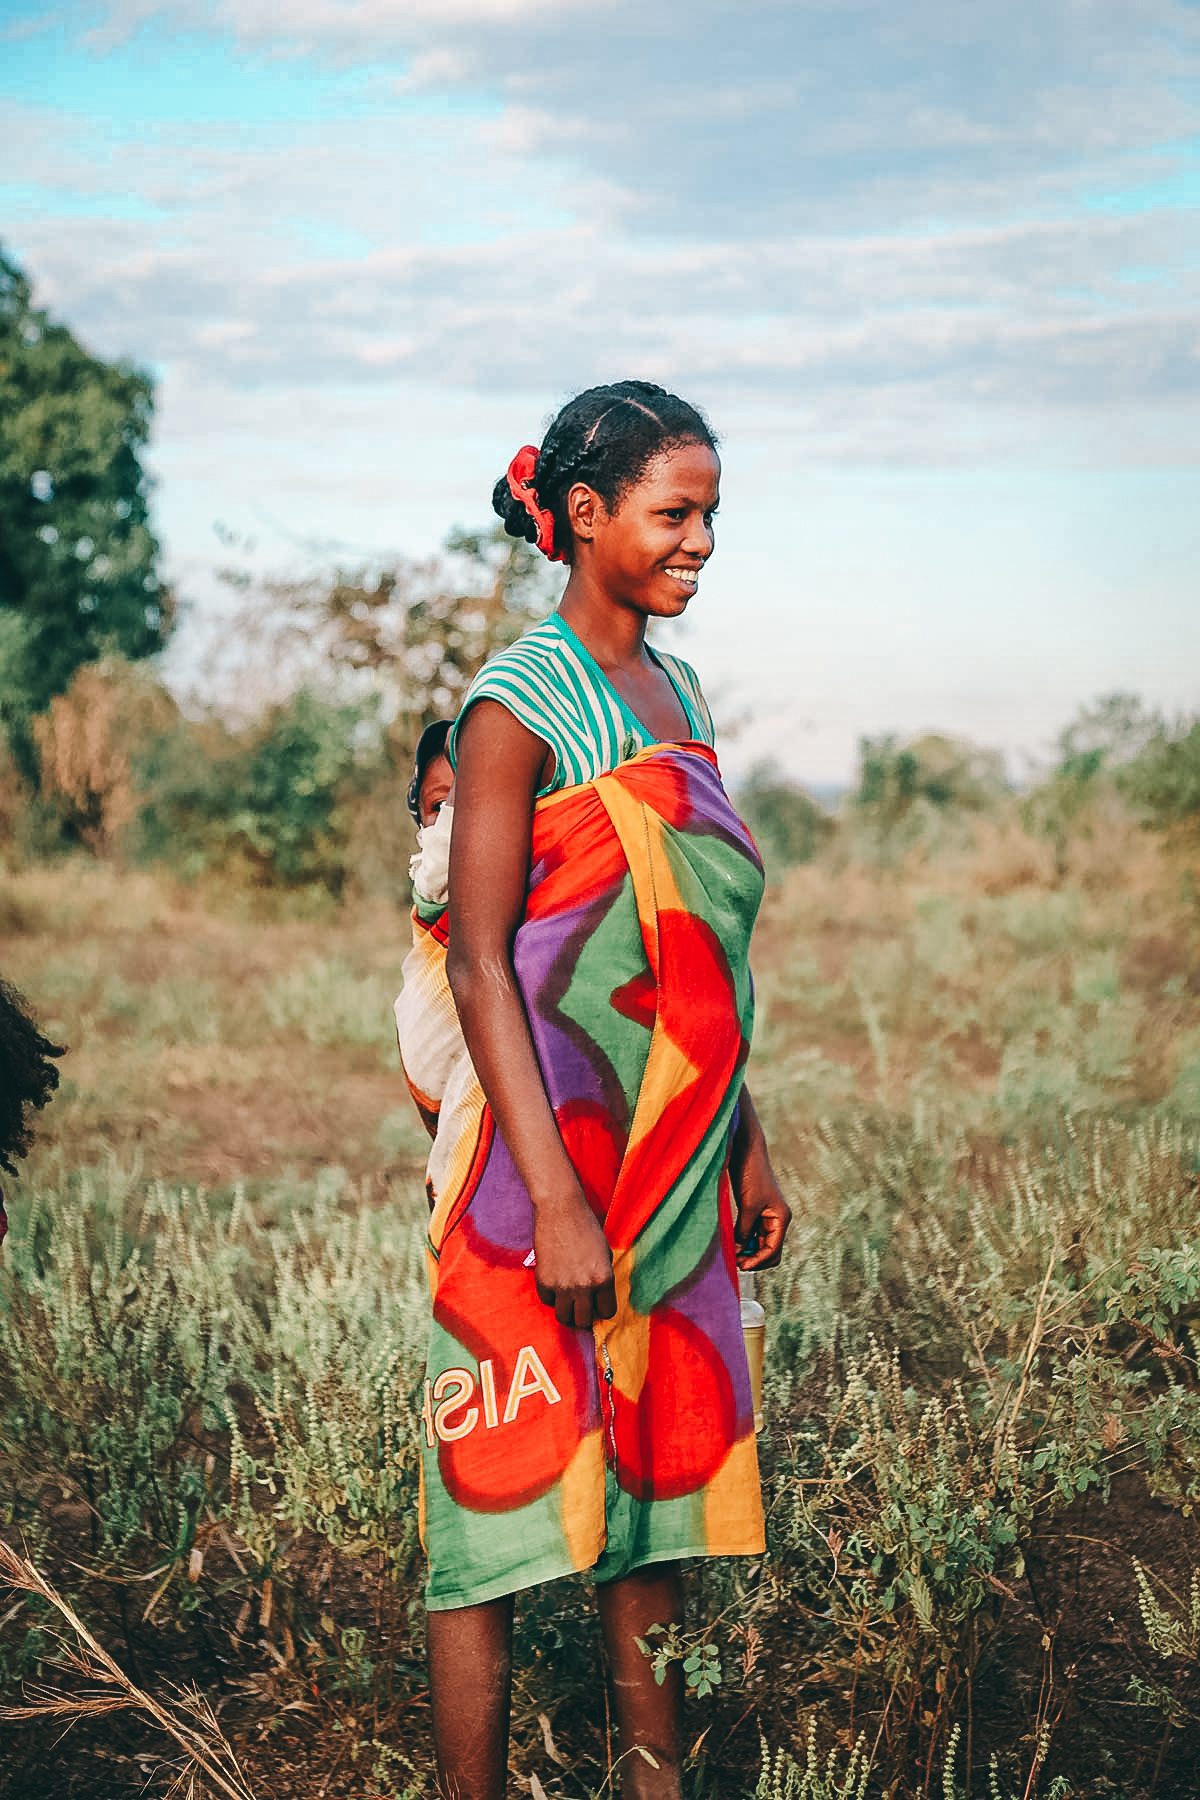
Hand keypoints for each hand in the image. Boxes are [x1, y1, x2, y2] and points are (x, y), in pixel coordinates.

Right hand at [532, 1187, 616, 1328]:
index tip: (599, 1304)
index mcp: (603, 1279)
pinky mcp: (543, 1281)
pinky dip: (552, 1297)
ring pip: (564, 1317)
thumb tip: (598, 1299)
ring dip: (568, 1312)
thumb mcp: (605, 1254)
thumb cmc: (586, 1227)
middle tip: (583, 1307)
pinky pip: (547, 1301)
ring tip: (570, 1302)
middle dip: (585, 1315)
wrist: (560, 1210)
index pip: (607, 1312)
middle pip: (584, 1321)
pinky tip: (556, 1284)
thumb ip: (603, 1278)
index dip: (603, 1309)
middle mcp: (583, 1287)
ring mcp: (561, 1286)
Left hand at [733, 1134, 791, 1270]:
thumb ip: (744, 1230)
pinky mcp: (754, 1211)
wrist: (746, 1150)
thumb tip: (737, 1253)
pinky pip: (751, 1233)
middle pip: (769, 1251)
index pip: (773, 1250)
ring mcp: (766, 1216)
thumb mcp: (748, 1205)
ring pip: (759, 1244)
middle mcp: (776, 1219)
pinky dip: (742, 1241)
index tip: (740, 1266)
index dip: (757, 1261)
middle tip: (735, 1263)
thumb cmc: (751, 1174)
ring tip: (730, 1256)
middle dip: (754, 1259)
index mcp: (781, 1218)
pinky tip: (730, 1243)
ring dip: (747, 1252)